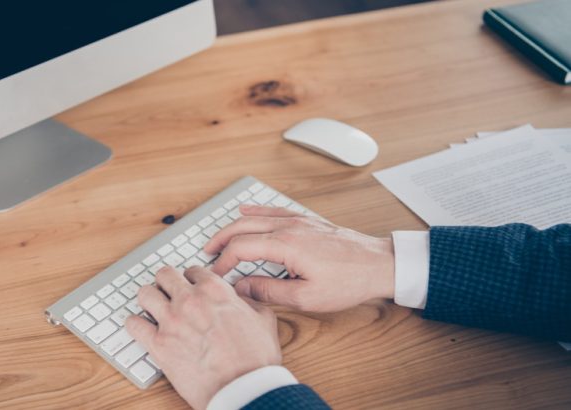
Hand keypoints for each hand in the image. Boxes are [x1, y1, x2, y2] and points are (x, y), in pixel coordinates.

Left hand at [125, 266, 280, 409]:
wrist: (243, 388)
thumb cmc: (255, 359)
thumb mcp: (264, 320)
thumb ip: (249, 301)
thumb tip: (240, 297)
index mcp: (215, 291)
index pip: (193, 271)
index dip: (192, 279)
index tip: (191, 286)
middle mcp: (189, 300)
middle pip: (164, 275)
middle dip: (167, 282)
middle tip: (169, 292)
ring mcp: (170, 321)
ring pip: (144, 294)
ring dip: (148, 299)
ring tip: (152, 307)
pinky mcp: (158, 345)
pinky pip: (133, 324)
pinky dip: (135, 324)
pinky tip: (141, 327)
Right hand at [203, 204, 394, 311]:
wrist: (380, 264)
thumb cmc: (348, 281)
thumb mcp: (306, 296)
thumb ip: (269, 291)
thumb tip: (242, 287)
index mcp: (285, 245)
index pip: (241, 248)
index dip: (223, 262)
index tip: (215, 275)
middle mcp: (289, 227)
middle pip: (242, 227)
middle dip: (221, 240)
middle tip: (207, 254)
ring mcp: (299, 220)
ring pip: (256, 217)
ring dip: (234, 226)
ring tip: (219, 238)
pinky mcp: (307, 220)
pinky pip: (274, 210)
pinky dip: (255, 211)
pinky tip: (246, 210)